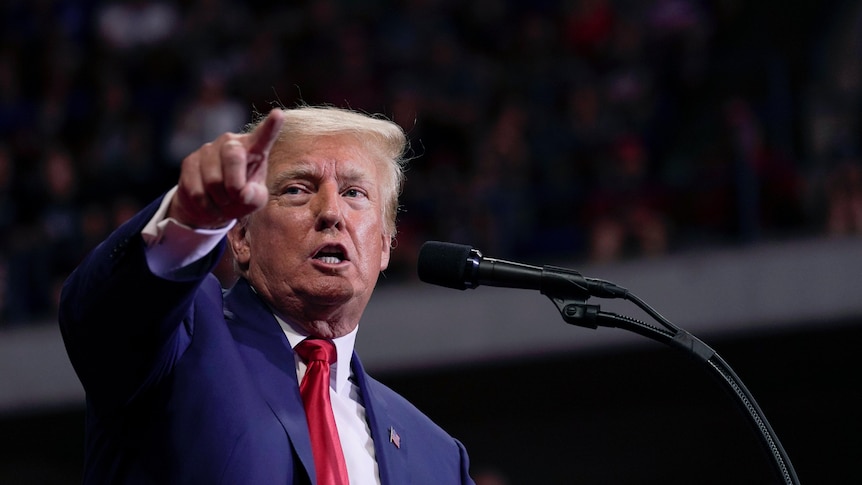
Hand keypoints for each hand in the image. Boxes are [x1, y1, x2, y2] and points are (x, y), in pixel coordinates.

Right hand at [168, 109, 285, 227]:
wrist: (211, 205)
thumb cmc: (240, 198)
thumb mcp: (255, 200)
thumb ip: (256, 197)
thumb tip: (243, 193)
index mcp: (254, 148)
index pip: (263, 136)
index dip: (271, 126)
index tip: (278, 114)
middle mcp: (230, 142)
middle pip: (233, 157)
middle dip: (235, 186)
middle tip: (236, 199)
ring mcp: (208, 149)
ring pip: (213, 180)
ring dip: (220, 201)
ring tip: (222, 201)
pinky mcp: (189, 161)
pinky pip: (197, 191)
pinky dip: (206, 206)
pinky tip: (208, 203)